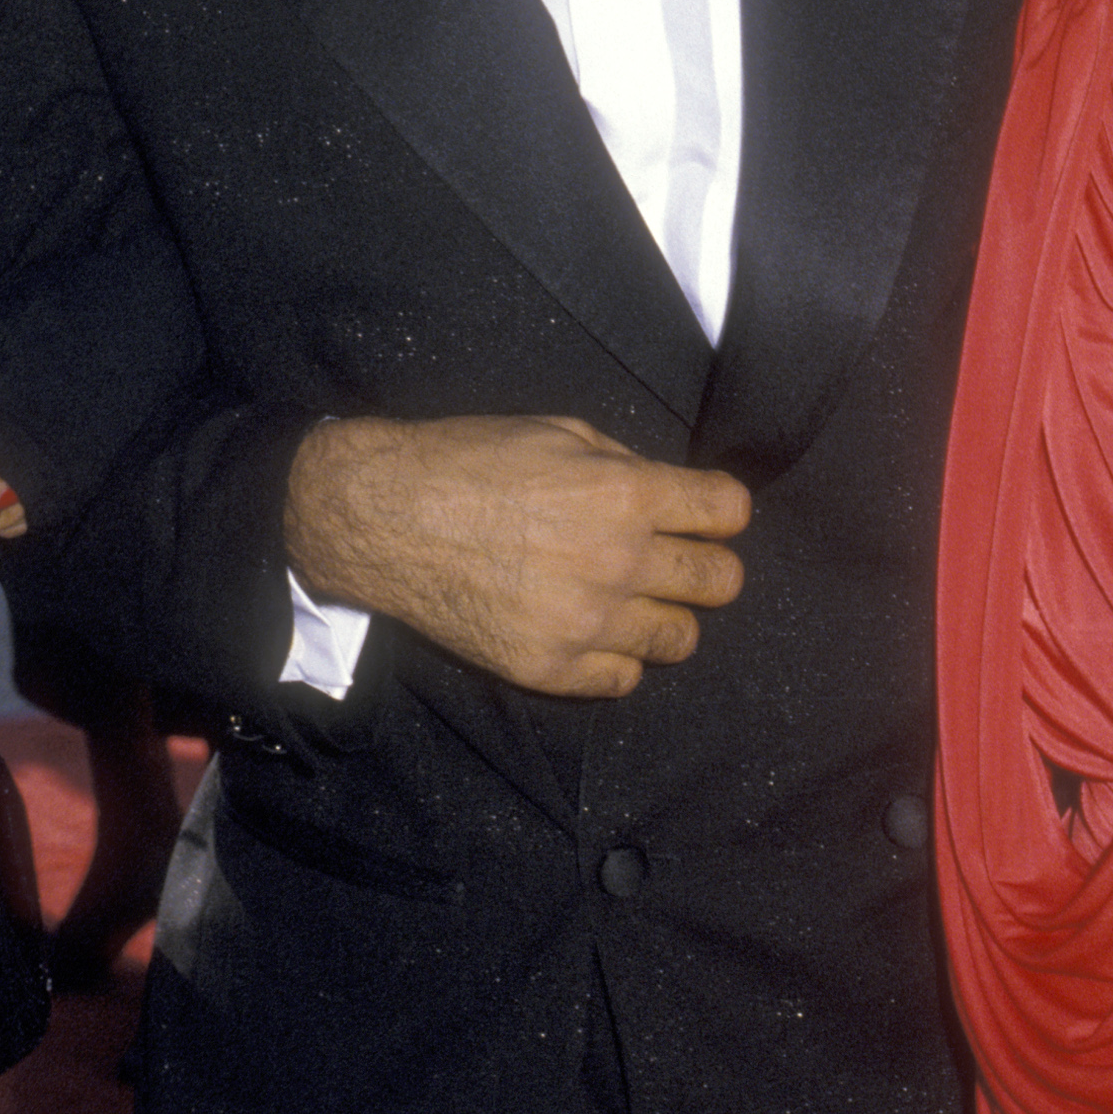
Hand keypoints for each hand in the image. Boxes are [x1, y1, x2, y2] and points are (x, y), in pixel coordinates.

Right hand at [284, 414, 749, 698]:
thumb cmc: (470, 462)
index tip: (706, 514)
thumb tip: (669, 494)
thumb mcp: (560, 433)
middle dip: (708, 566)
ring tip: (633, 600)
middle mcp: (618, 562)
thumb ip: (625, 466)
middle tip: (679, 560)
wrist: (384, 517)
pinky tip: (593, 631)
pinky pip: (624, 680)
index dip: (721, 510)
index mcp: (626, 495)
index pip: (728, 512)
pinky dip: (617, 657)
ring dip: (666, 616)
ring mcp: (585, 621)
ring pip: (681, 639)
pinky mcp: (549, 667)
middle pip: (721, 582)